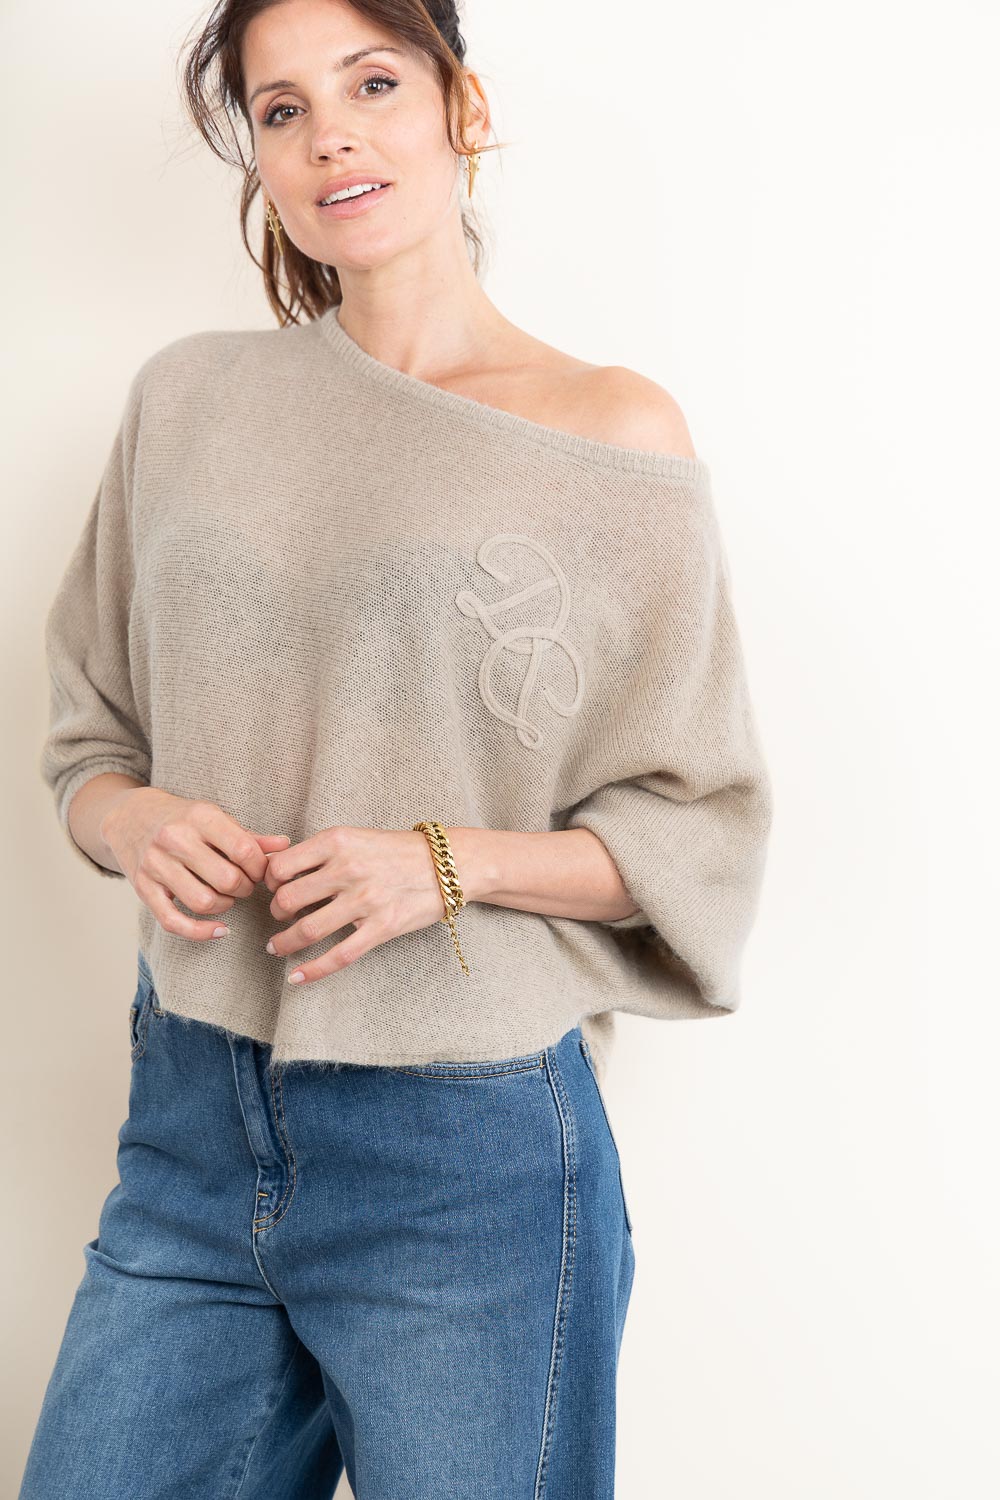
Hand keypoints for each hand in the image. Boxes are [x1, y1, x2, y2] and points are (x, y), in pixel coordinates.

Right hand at [100, 788, 290, 940]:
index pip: (244, 851)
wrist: (129, 817)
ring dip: (225, 907)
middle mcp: (176, 839)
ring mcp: (156, 865)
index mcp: (200, 817)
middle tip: (244, 884)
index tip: (260, 871)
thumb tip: (285, 846)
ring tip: (226, 897)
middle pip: (227, 880)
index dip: (261, 868)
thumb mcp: (216, 818)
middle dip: (245, 888)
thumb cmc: (182, 819)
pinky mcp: (143, 888)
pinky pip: (173, 922)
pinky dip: (200, 932)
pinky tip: (219, 930)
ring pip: (204, 902)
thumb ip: (250, 836)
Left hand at [262, 825, 449, 981]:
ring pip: (306, 930)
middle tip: (281, 917)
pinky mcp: (382, 927)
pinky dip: (312, 971)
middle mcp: (347, 869)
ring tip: (278, 946)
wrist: (449, 863)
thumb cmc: (399, 850)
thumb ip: (321, 852)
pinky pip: (338, 956)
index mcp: (337, 841)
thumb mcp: (356, 838)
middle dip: (277, 913)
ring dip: (284, 942)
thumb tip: (278, 867)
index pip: (281, 866)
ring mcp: (365, 900)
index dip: (270, 882)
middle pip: (287, 899)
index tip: (275, 889)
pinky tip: (296, 978)